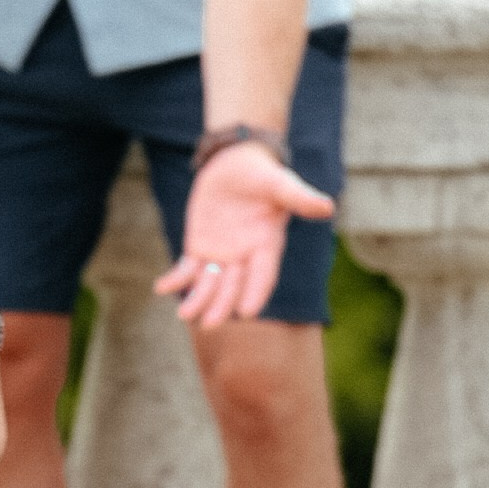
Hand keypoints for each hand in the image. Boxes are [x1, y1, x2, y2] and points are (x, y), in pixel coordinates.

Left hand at [156, 139, 333, 328]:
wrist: (237, 163)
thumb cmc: (264, 175)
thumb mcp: (281, 184)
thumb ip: (299, 198)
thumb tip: (328, 207)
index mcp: (267, 246)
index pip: (263, 275)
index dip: (255, 292)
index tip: (247, 312)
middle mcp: (245, 257)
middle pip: (233, 287)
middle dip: (221, 305)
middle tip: (208, 324)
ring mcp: (221, 255)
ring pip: (209, 284)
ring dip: (197, 300)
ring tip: (184, 315)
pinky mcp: (200, 247)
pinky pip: (186, 268)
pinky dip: (175, 279)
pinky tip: (161, 288)